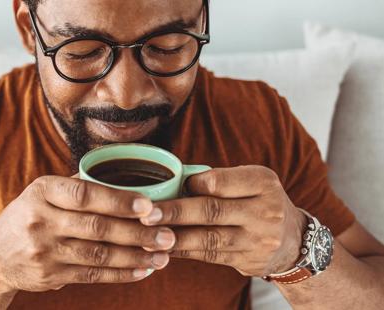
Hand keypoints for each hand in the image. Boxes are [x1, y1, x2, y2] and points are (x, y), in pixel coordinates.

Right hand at [0, 175, 175, 292]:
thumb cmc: (28, 217)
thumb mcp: (41, 194)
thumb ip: (77, 188)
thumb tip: (128, 179)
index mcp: (42, 191)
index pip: (84, 194)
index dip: (119, 200)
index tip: (150, 205)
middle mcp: (41, 220)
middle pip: (97, 227)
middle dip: (138, 232)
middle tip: (169, 235)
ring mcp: (44, 250)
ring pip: (99, 254)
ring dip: (135, 256)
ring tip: (163, 255)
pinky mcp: (50, 275)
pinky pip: (92, 275)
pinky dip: (120, 274)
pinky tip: (142, 270)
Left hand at [139, 166, 306, 276]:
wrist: (294, 241)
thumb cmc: (259, 201)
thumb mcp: (250, 182)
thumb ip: (219, 180)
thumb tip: (172, 181)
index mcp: (262, 183)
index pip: (220, 182)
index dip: (191, 185)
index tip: (169, 187)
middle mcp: (264, 211)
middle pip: (211, 211)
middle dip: (175, 212)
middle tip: (147, 214)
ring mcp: (257, 239)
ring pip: (208, 238)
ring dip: (174, 237)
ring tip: (148, 234)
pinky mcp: (248, 261)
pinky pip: (209, 255)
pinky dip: (184, 251)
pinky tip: (164, 247)